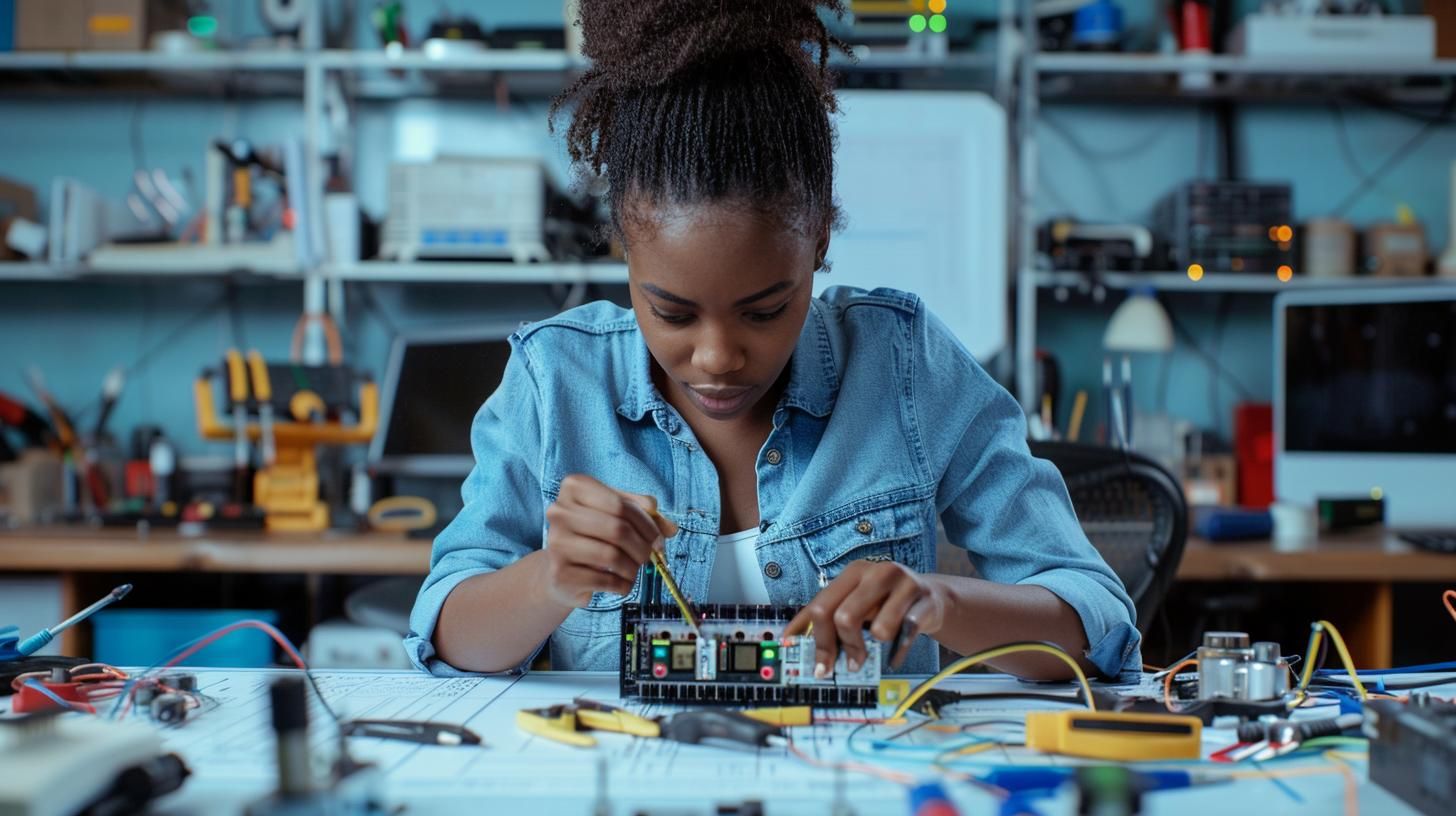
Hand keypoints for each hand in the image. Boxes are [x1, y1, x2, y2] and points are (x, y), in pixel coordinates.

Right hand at [542, 474, 676, 608]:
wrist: (562, 572)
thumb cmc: (594, 537)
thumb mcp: (618, 516)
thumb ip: (646, 515)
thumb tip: (671, 528)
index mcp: (574, 487)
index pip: (620, 504)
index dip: (647, 523)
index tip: (657, 537)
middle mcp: (559, 511)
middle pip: (617, 529)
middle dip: (643, 547)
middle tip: (649, 556)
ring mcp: (556, 543)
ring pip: (611, 555)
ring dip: (633, 567)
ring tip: (634, 570)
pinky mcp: (560, 574)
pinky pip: (605, 580)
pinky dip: (622, 585)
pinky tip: (621, 583)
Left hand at [783, 561, 944, 673]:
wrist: (931, 598)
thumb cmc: (884, 603)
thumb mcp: (853, 601)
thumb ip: (824, 617)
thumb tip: (789, 638)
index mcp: (853, 573)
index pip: (822, 607)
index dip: (818, 641)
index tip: (818, 667)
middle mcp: (877, 573)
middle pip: (845, 618)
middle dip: (846, 648)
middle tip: (851, 665)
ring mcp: (904, 586)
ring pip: (878, 630)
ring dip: (877, 646)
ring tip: (880, 645)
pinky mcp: (925, 603)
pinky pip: (905, 636)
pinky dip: (899, 652)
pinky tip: (897, 653)